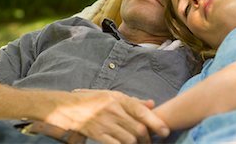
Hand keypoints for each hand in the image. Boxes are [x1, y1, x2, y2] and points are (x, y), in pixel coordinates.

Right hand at [43, 89, 169, 143]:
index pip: (141, 111)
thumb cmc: (93, 100)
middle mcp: (113, 110)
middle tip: (150, 142)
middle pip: (137, 128)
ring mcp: (105, 123)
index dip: (155, 122)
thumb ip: (133, 101)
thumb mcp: (113, 95)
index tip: (165, 131)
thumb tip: (152, 104)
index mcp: (118, 99)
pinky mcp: (98, 135)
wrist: (70, 108)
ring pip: (129, 139)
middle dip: (147, 138)